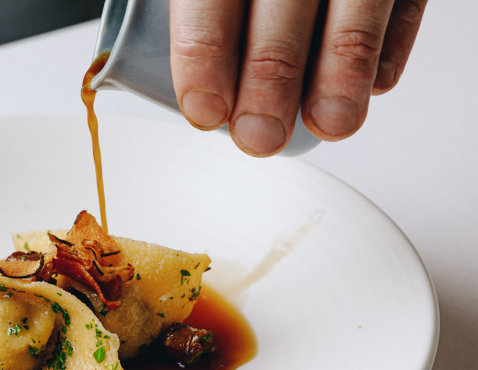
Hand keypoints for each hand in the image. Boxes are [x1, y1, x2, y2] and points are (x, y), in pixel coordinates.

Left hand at [169, 0, 426, 155]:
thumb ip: (205, 6)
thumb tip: (200, 78)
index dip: (204, 55)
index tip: (204, 110)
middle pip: (284, 1)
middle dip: (270, 79)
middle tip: (258, 135)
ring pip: (356, 2)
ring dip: (342, 72)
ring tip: (328, 122)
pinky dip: (391, 44)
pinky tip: (372, 84)